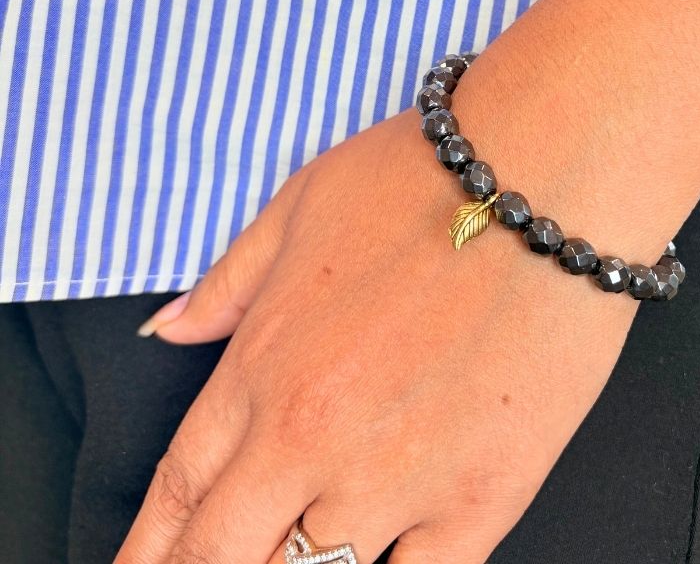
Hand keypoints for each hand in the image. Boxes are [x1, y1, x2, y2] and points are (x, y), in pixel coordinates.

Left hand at [115, 104, 639, 563]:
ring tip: (307, 551)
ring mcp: (401, 478)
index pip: (179, 492)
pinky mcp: (484, 496)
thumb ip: (228, 280)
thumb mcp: (302, 204)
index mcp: (264, 367)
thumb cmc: (428, 177)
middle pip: (223, 560)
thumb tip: (172, 329)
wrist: (549, 174)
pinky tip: (383, 562)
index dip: (149, 549)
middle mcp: (316, 438)